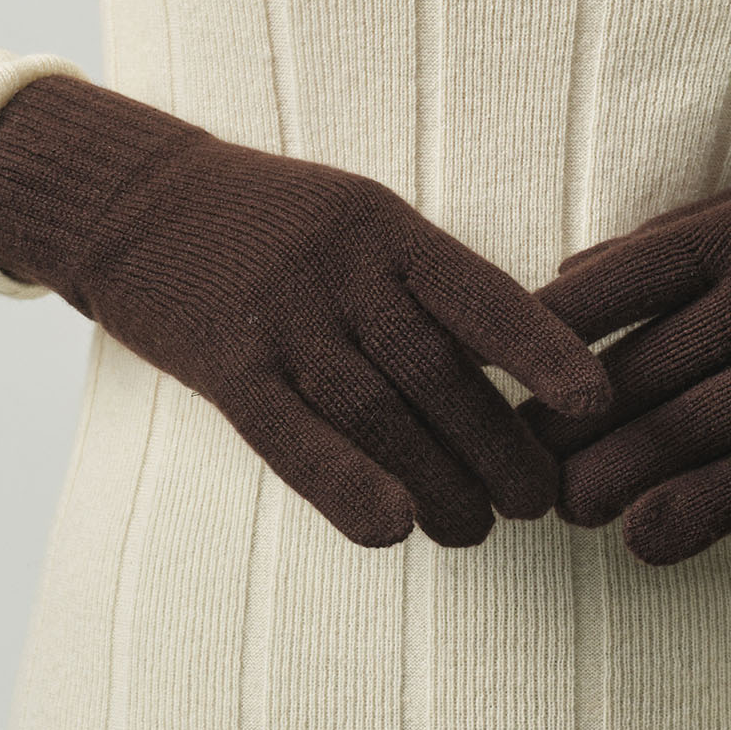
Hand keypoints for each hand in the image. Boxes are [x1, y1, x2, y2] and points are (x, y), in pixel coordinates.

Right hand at [0, 75, 612, 549]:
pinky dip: (346, 485)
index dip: (543, 352)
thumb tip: (512, 364)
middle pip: (437, 372)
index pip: (480, 294)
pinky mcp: (223, 364)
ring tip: (476, 531)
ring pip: (378, 413)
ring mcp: (279, 315)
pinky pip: (292, 436)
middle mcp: (338, 267)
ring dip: (438, 482)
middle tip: (541, 502)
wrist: (132, 199)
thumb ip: (420, 283)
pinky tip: (393, 530)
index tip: (598, 405)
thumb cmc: (266, 222)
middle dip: (499, 445)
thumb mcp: (353, 219)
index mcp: (383, 226)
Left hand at [515, 176, 730, 565]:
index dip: (539, 342)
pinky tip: (645, 542)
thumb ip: (658, 248)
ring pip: (688, 428)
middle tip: (514, 468)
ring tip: (565, 510)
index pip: (609, 287)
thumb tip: (554, 287)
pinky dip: (697, 513)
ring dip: (613, 479)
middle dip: (565, 429)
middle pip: (639, 370)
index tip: (487, 382)